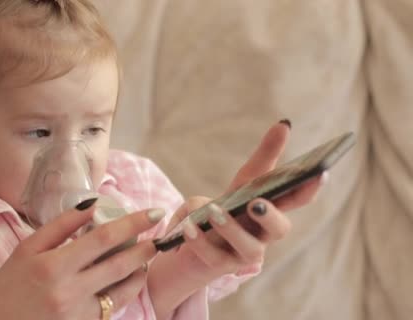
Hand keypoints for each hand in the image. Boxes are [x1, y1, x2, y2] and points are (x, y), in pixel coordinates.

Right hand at [0, 204, 164, 319]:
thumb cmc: (6, 286)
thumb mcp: (26, 249)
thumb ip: (61, 226)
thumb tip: (92, 205)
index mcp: (53, 266)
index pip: (103, 238)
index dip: (133, 223)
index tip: (154, 213)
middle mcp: (69, 292)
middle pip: (119, 266)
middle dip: (145, 249)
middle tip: (158, 237)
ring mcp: (77, 316)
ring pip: (121, 292)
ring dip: (138, 273)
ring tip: (144, 259)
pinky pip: (110, 309)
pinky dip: (122, 293)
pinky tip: (125, 281)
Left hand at [148, 121, 324, 318]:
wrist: (191, 245)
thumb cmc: (225, 210)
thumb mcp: (242, 182)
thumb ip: (265, 157)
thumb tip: (285, 124)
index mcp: (273, 211)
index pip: (297, 199)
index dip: (309, 187)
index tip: (319, 172)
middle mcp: (264, 235)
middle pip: (280, 229)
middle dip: (271, 216)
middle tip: (256, 203)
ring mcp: (244, 254)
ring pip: (248, 248)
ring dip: (232, 229)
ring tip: (214, 212)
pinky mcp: (220, 266)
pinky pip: (212, 256)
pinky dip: (200, 240)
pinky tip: (189, 226)